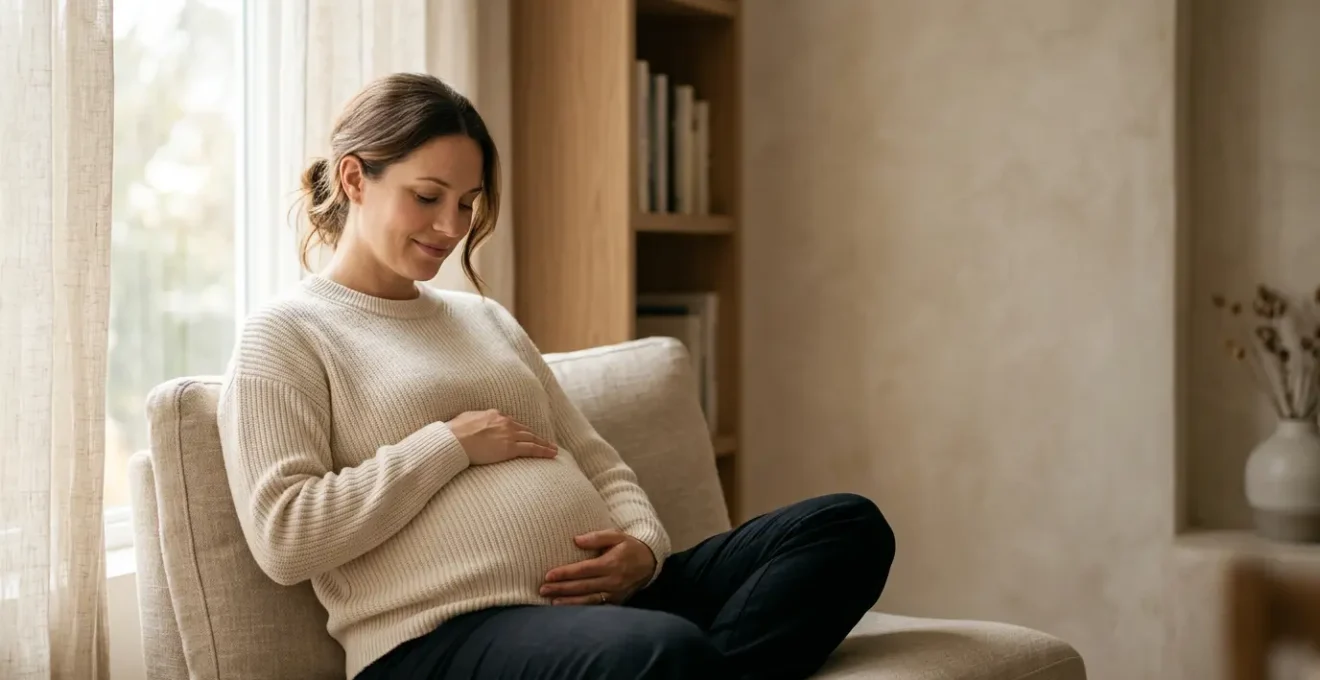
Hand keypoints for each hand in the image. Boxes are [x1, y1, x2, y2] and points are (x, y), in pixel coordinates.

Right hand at [448, 409, 557, 464]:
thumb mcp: (466, 419)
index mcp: (495, 415)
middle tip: (547, 442)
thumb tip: (474, 423)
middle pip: (525, 430)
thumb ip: (475, 420)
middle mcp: (505, 423)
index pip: (512, 423)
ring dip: (544, 444)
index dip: (521, 430)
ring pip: (532, 438)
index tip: (527, 435)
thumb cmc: (454, 432)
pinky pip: (531, 449)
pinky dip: (543, 451)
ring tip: (553, 449)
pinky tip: (551, 454)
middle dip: (537, 436)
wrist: (454, 440)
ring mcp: (509, 435)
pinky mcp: (510, 448)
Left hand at [540, 530, 656, 604]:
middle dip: (561, 588)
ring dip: (569, 602)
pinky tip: (568, 608)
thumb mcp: (616, 535)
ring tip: (552, 602)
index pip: (583, 570)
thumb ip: (597, 537)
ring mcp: (615, 594)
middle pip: (582, 586)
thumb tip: (575, 540)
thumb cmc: (629, 546)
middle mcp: (613, 581)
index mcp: (611, 564)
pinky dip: (582, 608)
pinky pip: (596, 607)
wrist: (649, 563)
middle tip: (543, 589)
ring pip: (588, 600)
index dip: (565, 573)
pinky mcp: (616, 602)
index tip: (549, 575)